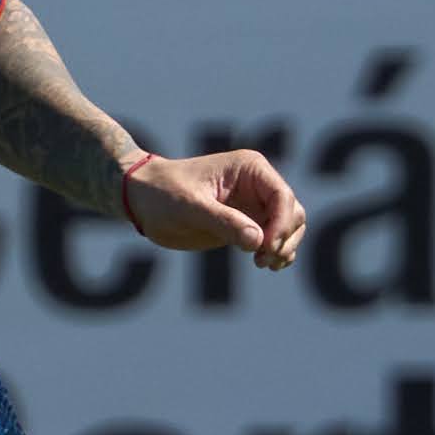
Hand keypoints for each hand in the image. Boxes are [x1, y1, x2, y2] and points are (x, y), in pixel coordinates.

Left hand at [125, 148, 307, 267]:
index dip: (282, 224)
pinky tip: (266, 265)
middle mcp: (257, 184)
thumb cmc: (162, 193)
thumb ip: (224, 222)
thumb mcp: (190, 207)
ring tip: (264, 264)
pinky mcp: (245, 224)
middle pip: (293, 212)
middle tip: (263, 260)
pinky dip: (277, 252)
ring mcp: (253, 204)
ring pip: (289, 226)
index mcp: (249, 169)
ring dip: (284, 247)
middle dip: (284, 237)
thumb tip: (258, 241)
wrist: (141, 199)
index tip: (266, 248)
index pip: (282, 196)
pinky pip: (273, 239)